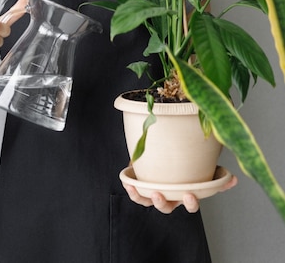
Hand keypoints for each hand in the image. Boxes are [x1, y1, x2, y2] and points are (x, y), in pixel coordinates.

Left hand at [123, 173, 237, 213]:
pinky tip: (129, 183)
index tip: (190, 194)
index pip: (191, 204)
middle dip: (164, 204)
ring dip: (147, 199)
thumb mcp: (203, 167)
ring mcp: (155, 193)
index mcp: (186, 194)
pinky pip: (136, 194)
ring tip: (147, 190)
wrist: (163, 155)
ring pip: (150, 203)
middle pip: (168, 208)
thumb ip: (218, 174)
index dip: (190, 203)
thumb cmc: (185, 164)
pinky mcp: (142, 187)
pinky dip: (132, 191)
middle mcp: (170, 196)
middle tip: (159, 195)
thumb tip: (233, 179)